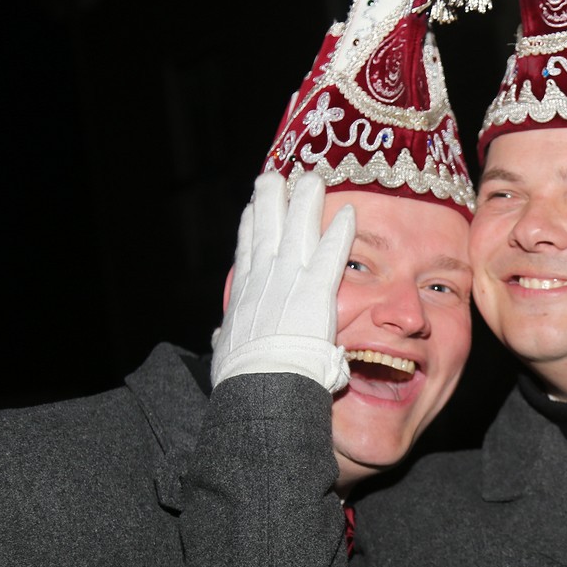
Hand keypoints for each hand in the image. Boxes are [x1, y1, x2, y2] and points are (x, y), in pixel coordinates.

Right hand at [211, 171, 355, 392]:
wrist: (262, 388)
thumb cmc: (244, 380)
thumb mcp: (225, 356)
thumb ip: (225, 342)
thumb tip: (217, 339)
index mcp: (243, 297)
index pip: (247, 254)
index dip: (250, 228)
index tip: (253, 209)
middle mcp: (263, 281)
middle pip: (267, 230)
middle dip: (271, 201)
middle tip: (274, 178)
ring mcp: (289, 282)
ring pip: (298, 232)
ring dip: (306, 203)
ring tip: (313, 179)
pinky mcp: (316, 291)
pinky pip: (332, 254)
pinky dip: (340, 231)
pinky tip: (350, 212)